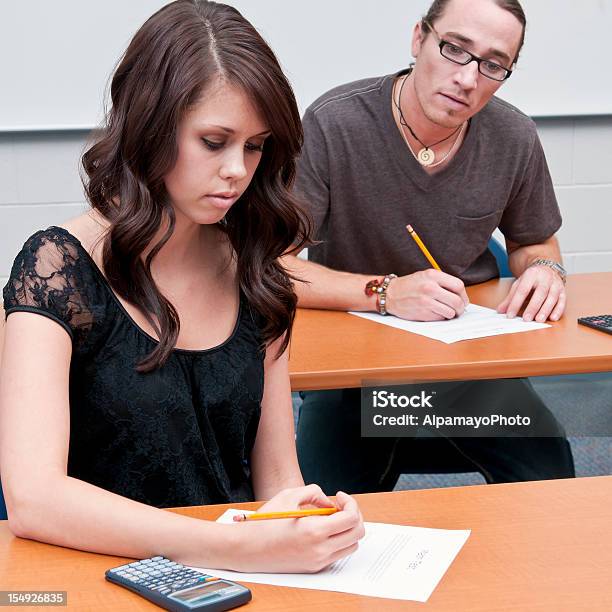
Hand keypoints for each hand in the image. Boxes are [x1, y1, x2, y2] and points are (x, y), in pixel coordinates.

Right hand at [236, 486, 364, 572]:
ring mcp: (318, 561)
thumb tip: (329, 501)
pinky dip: (338, 540)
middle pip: (357, 533)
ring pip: (351, 546)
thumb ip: (314, 492)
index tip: (339, 496)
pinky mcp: (314, 567)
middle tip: (341, 505)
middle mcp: (320, 549)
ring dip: (347, 529)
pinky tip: (323, 529)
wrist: (247, 549)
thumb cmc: (265, 523)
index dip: (350, 503)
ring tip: (331, 517)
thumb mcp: (289, 496)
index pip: (352, 518)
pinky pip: (337, 553)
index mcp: (315, 531)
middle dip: (354, 515)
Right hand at [385, 269, 468, 320]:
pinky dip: (440, 317)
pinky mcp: (422, 313)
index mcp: (432, 275)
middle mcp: (430, 287)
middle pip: (457, 301)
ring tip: (446, 312)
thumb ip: (442, 282)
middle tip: (458, 310)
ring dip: (451, 314)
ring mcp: (426, 301)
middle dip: (460, 308)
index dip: (464, 295)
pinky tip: (434, 313)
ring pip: (450, 312)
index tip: (462, 299)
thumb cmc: (408, 285)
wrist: (389, 294)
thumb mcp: (425, 276)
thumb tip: (460, 295)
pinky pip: (440, 318)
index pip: (458, 285)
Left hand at [497, 264, 565, 321]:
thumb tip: (500, 311)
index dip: (516, 303)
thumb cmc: (531, 280)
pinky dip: (558, 310)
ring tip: (538, 320)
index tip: (510, 315)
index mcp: (531, 274)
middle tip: (526, 319)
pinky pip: (562, 301)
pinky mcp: (563, 291)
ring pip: (552, 297)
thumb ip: (510, 298)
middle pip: (540, 293)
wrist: (546, 269)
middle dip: (533, 307)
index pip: (522, 290)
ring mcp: (556, 284)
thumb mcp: (518, 285)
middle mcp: (545, 278)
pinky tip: (553, 318)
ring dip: (546, 310)